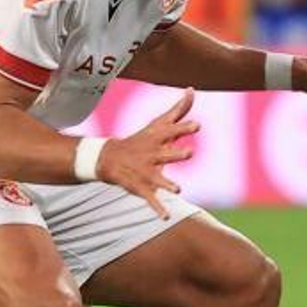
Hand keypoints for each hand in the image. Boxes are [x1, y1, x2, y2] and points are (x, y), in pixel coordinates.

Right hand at [98, 88, 199, 218]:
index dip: (184, 128)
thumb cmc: (142, 140)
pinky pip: (151, 199)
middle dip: (176, 154)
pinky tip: (165, 217)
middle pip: (166, 154)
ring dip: (167, 184)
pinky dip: (157, 208)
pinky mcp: (142, 187)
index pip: (172, 131)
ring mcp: (146, 172)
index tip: (198, 124)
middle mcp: (152, 155)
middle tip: (189, 153)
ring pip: (157, 179)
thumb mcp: (158, 124)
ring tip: (178, 190)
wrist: (108, 158)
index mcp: (158, 140)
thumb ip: (178, 110)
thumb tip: (192, 89)